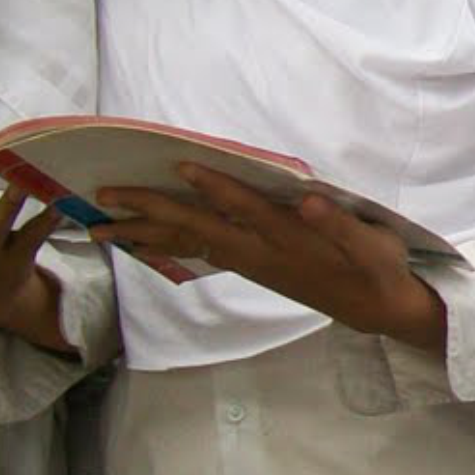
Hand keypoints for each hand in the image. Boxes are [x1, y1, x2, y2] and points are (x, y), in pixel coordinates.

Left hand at [96, 165, 446, 352]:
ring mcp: (251, 262)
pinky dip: (164, 247)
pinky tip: (141, 243)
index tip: (180, 164)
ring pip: (188, 245)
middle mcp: (260, 253)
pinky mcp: (250, 267)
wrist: (377, 309)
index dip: (216, 187)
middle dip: (149, 211)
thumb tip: (308, 200)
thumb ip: (338, 224)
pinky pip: (197, 255)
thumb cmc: (377, 269)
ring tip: (97, 227)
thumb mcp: (372, 247)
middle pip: (197, 229)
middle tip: (104, 195)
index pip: (246, 208)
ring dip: (142, 233)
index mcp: (289, 240)